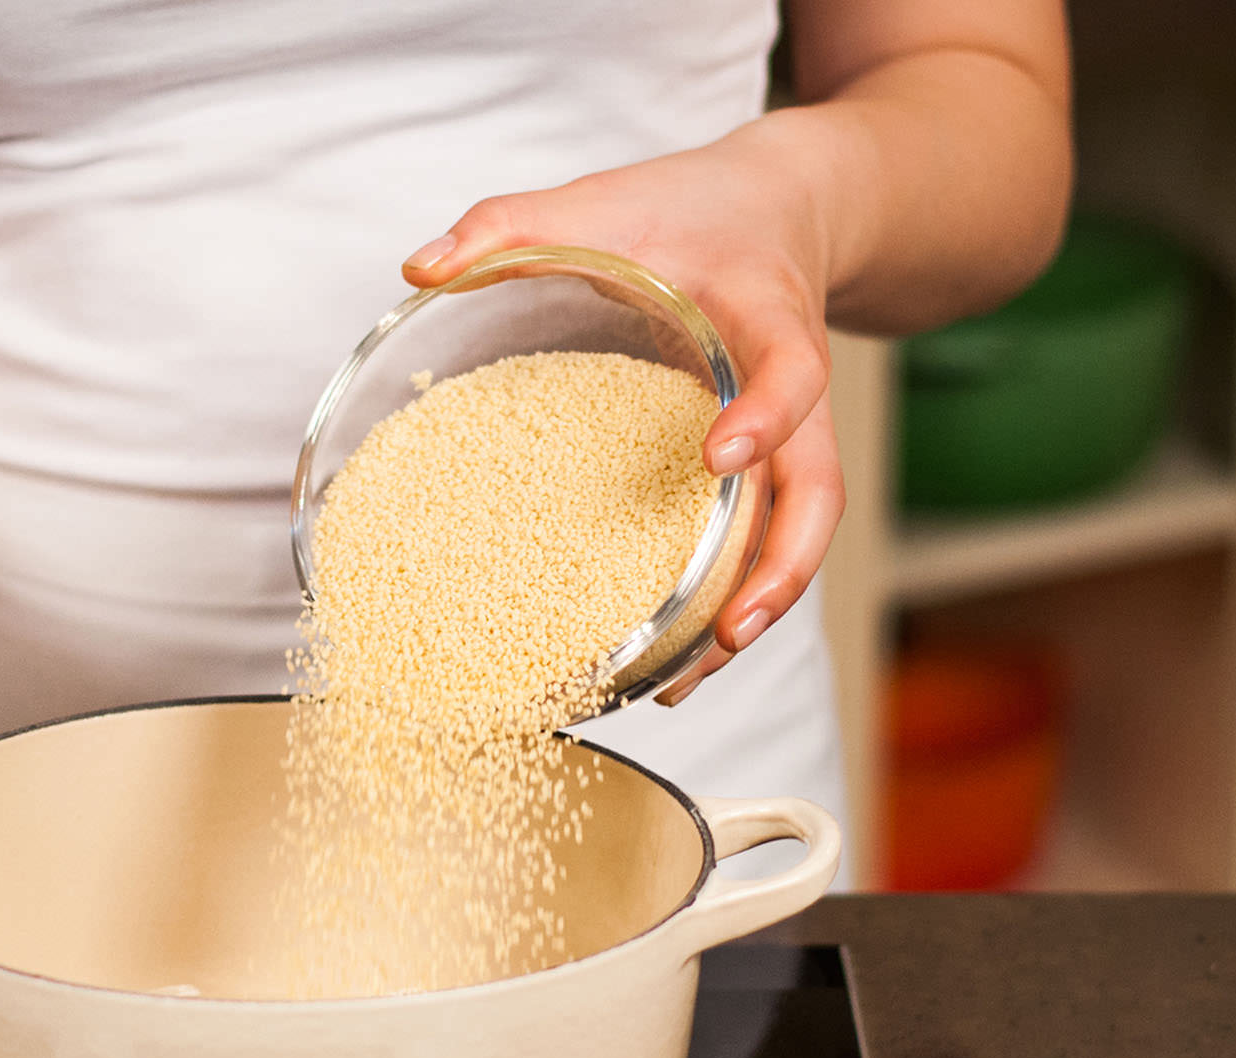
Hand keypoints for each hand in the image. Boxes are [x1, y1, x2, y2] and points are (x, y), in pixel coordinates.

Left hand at [400, 124, 844, 704]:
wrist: (773, 211)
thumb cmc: (688, 211)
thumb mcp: (602, 200)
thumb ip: (511, 224)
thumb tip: (419, 266)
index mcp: (768, 318)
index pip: (792, 371)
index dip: (768, 417)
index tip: (721, 457)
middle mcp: (793, 393)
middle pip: (816, 492)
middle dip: (782, 564)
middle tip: (733, 626)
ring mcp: (786, 438)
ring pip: (792, 535)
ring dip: (752, 610)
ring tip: (690, 678)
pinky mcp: (762, 470)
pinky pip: (757, 541)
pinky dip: (723, 602)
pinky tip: (675, 662)